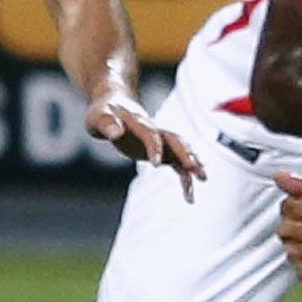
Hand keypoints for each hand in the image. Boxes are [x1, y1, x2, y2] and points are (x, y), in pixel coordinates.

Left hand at [86, 96, 205, 195]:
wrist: (116, 105)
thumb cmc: (104, 112)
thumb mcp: (98, 116)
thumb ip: (107, 123)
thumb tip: (115, 133)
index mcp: (140, 122)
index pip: (150, 134)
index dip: (154, 147)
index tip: (156, 163)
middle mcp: (156, 131)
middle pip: (175, 141)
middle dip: (185, 154)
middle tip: (195, 167)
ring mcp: (161, 141)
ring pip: (181, 152)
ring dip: (192, 164)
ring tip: (204, 179)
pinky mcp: (162, 151)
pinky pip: (177, 164)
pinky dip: (185, 178)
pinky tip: (189, 196)